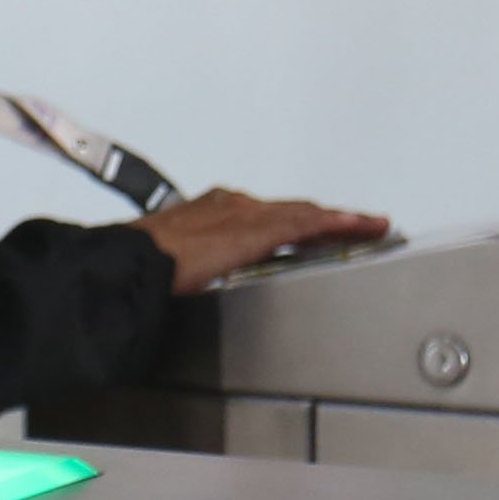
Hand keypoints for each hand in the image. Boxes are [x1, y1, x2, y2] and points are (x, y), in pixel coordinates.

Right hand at [141, 189, 389, 291]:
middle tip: (363, 225)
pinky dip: (335, 223)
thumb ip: (201, 272)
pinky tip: (357, 226)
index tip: (327, 229)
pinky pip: (307, 223)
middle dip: (329, 222)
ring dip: (341, 221)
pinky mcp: (256, 230)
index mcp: (213, 214)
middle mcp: (233, 207)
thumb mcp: (178, 267)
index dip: (303, 224)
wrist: (126, 266)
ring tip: (372, 225)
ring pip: (306, 215)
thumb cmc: (140, 268)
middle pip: (294, 214)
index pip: (271, 218)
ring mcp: (246, 216)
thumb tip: (201, 292)